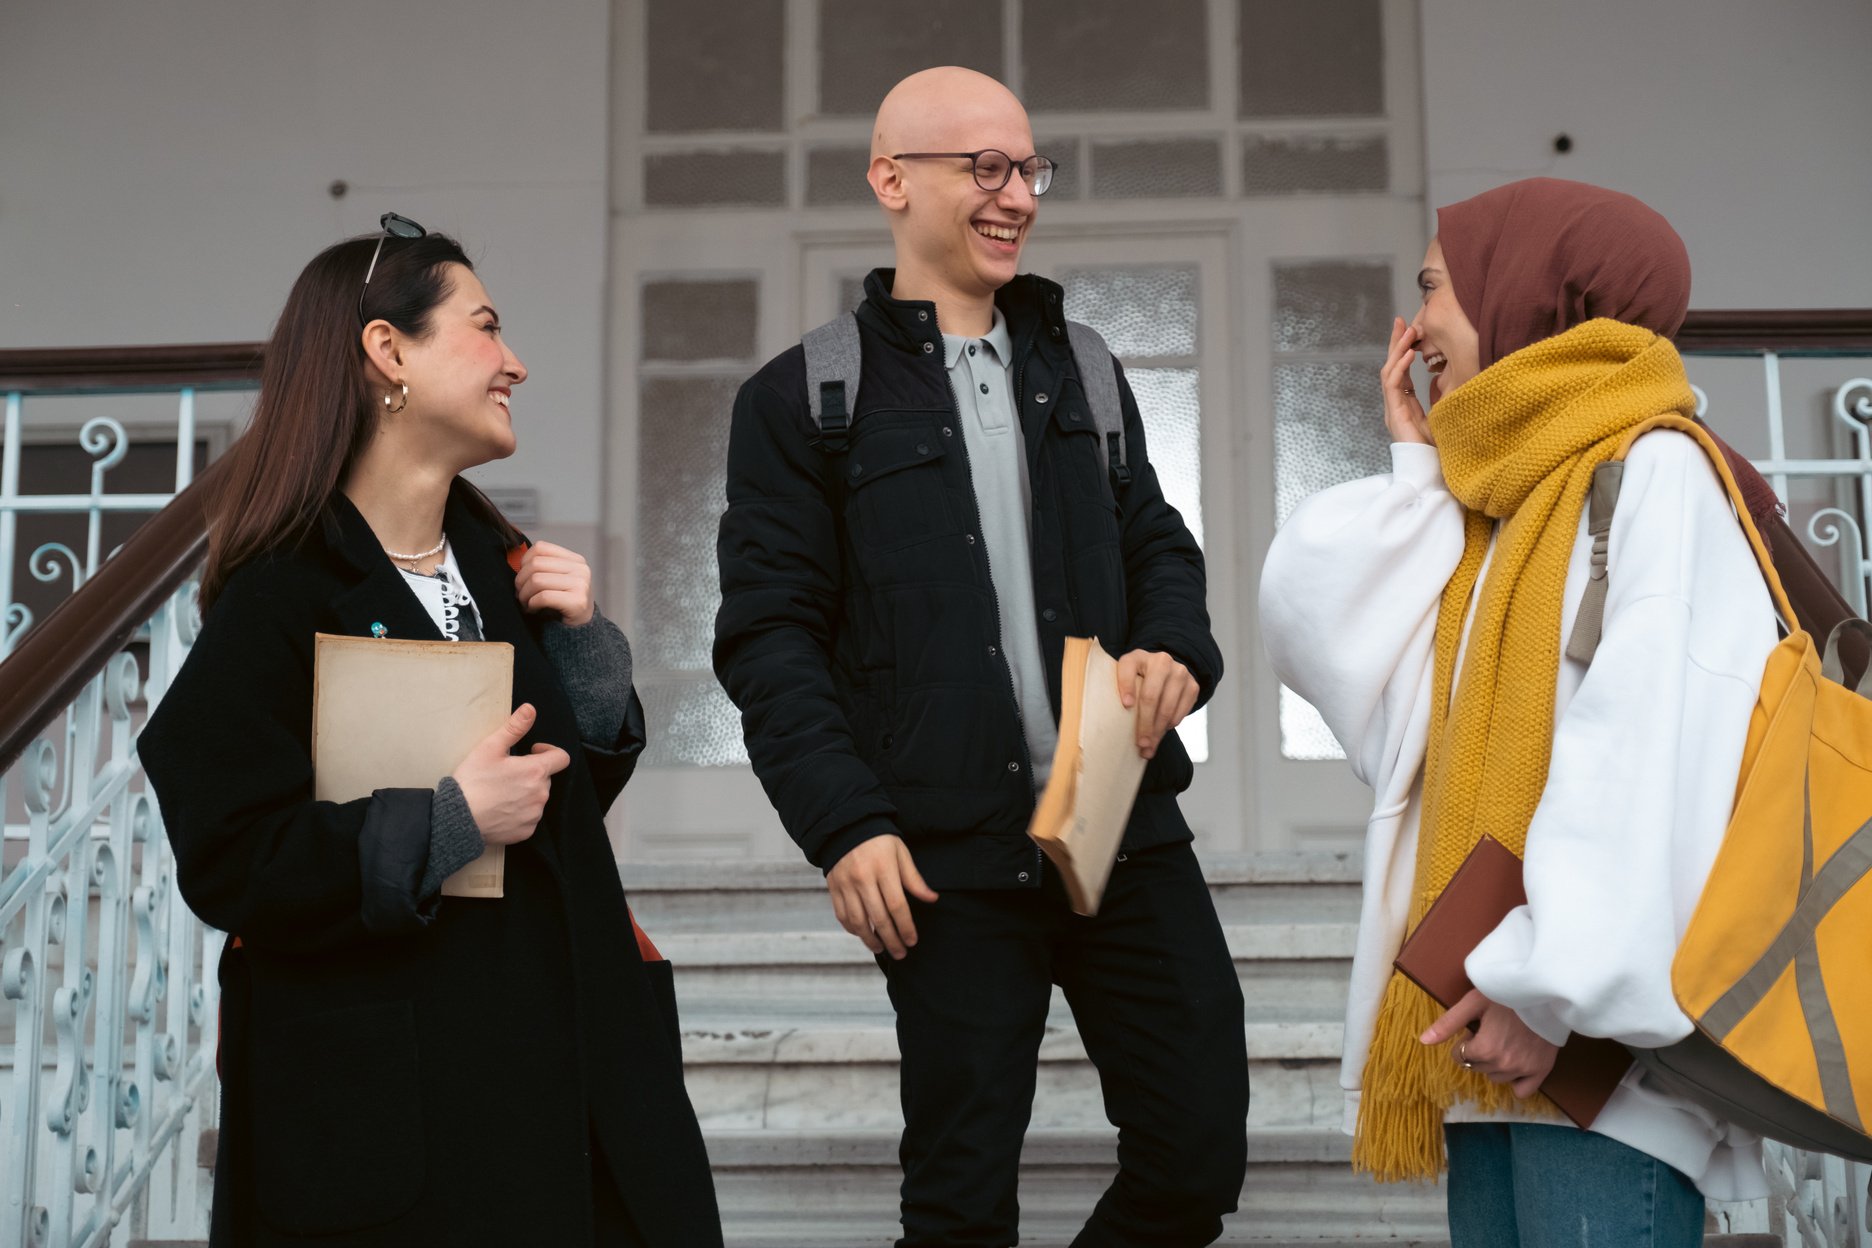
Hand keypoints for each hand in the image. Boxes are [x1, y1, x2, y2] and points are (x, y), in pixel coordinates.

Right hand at [451, 704, 570, 845]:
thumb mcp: (490, 747)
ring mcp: (534, 814)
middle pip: (546, 778)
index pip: (561, 758)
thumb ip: (514, 727)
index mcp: (536, 772)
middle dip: (532, 772)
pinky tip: (501, 807)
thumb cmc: (472, 781)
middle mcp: (541, 795)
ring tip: (502, 791)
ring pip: (537, 797)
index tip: (532, 751)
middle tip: (507, 772)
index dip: (548, 751)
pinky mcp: (526, 831)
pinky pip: (530, 817)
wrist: (458, 819)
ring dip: (526, 792)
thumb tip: (530, 709)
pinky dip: (520, 811)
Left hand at [515, 541, 594, 626]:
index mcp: (575, 560)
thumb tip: (517, 564)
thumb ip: (543, 567)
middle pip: (535, 564)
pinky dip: (532, 604)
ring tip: (526, 603)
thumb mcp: (556, 579)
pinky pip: (543, 597)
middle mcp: (580, 569)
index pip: (541, 548)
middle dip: (521, 581)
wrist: (580, 628)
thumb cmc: (563, 603)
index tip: (524, 578)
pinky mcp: (578, 601)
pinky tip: (533, 610)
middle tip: (520, 594)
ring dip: (525, 595)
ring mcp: (581, 584)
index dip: (524, 562)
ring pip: (537, 580)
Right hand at [826, 834, 938, 959]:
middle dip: (892, 940)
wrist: (845, 825)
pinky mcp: (834, 887)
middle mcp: (863, 879)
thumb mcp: (901, 853)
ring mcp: (846, 884)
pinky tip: (863, 934)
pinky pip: (842, 915)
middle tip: (901, 954)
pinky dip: (853, 929)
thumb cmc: (879, 839)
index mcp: (883, 869)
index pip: (897, 906)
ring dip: (871, 939)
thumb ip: (914, 879)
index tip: (912, 940)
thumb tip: (932, 899)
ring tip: (881, 948)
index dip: (905, 927)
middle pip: (879, 918)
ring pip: (858, 921)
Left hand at [1114, 650, 1198, 760]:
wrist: (1166, 669)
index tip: (1126, 705)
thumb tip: (1122, 715)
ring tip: (1150, 746)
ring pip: (1168, 708)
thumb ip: (1121, 688)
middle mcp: (1161, 661)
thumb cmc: (1140, 677)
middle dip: (1145, 724)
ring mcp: (1180, 672)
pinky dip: (1170, 726)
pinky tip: (1161, 733)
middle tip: (1141, 743)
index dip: (1126, 687)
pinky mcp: (1192, 685)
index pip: (1128, 669)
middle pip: (1151, 697)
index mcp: (1138, 656)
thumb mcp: (1126, 676)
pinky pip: (1181, 712)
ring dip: (1158, 731)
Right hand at [1381, 317, 1433, 445]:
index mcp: (1405, 404)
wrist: (1430, 470)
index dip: (1403, 350)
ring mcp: (1393, 409)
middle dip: (1396, 343)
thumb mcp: (1442, 415)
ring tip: (1406, 333)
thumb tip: (1443, 378)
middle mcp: (1395, 404)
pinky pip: (1393, 385)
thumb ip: (1439, 397)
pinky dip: (1399, 367)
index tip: (1410, 330)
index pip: (1400, 371)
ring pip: (1389, 372)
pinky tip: (1408, 355)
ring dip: (1397, 350)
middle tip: (1400, 321)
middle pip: (1391, 367)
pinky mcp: (1394, 414)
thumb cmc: (1438, 448)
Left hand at [1421, 988, 1559, 1098]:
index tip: (1476, 1028)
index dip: (1466, 1041)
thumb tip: (1423, 1041)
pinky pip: (1522, 1091)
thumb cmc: (1507, 994)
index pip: (1461, 1056)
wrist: (1545, 991)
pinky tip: (1516, 1064)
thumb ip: (1448, 1024)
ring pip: (1497, 1078)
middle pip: (1478, 1067)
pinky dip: (1517, 1082)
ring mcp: (1524, 1069)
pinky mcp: (1542, 1070)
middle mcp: (1503, 1064)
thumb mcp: (1472, 1003)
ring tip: (1505, 1042)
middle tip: (1492, 1031)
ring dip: (1495, 1065)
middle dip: (1479, 1052)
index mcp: (1484, 1049)